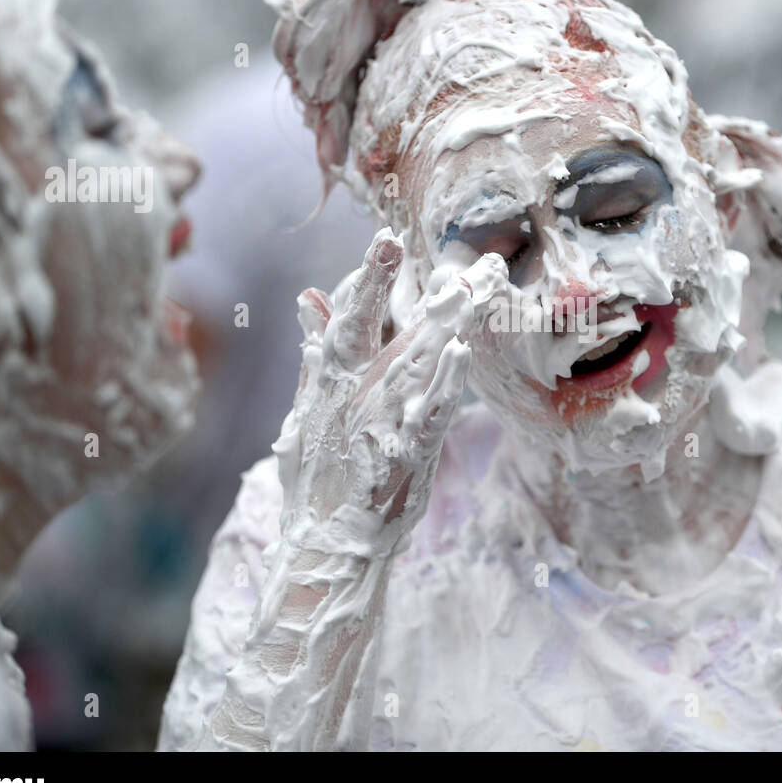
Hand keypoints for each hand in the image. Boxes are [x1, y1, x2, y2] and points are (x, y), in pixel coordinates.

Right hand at [273, 227, 506, 553]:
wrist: (328, 542)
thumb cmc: (319, 475)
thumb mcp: (306, 410)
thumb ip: (315, 354)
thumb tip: (310, 298)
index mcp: (332, 380)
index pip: (349, 318)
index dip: (369, 279)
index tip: (389, 239)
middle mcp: (356, 393)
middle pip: (390, 330)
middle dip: (427, 292)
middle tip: (458, 256)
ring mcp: (382, 421)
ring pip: (418, 360)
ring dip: (447, 321)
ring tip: (474, 286)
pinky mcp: (409, 452)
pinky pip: (431, 411)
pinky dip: (446, 381)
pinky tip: (462, 351)